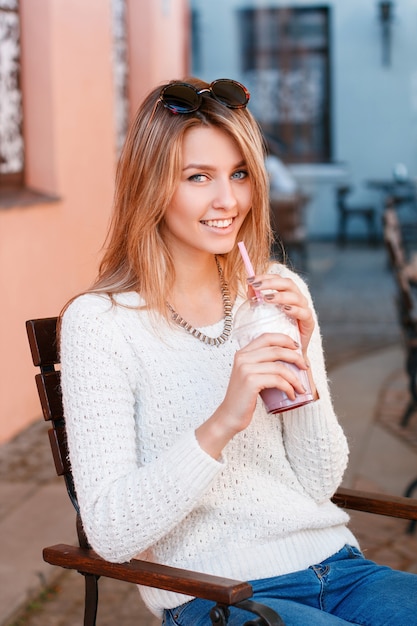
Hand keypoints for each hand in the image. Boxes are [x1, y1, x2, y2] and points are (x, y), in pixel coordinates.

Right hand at [196, 330, 307, 457]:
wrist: (229, 416)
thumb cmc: (244, 398)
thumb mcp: (250, 375)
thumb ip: (262, 364)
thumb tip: (289, 358)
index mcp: (242, 353)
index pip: (266, 337)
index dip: (284, 339)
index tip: (296, 347)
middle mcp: (243, 358)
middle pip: (276, 350)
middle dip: (295, 357)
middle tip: (304, 367)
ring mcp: (246, 369)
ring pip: (279, 367)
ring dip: (294, 378)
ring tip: (300, 387)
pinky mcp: (251, 381)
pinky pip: (277, 380)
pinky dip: (289, 387)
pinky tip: (291, 395)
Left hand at [248, 274, 314, 355]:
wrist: (288, 353)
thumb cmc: (276, 332)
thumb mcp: (263, 314)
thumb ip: (258, 300)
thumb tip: (249, 286)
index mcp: (287, 294)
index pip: (278, 279)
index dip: (265, 277)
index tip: (251, 279)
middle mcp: (297, 299)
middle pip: (287, 283)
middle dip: (271, 283)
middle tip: (256, 286)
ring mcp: (304, 310)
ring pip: (295, 296)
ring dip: (280, 295)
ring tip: (266, 298)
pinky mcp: (309, 323)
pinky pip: (304, 313)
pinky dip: (295, 310)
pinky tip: (285, 309)